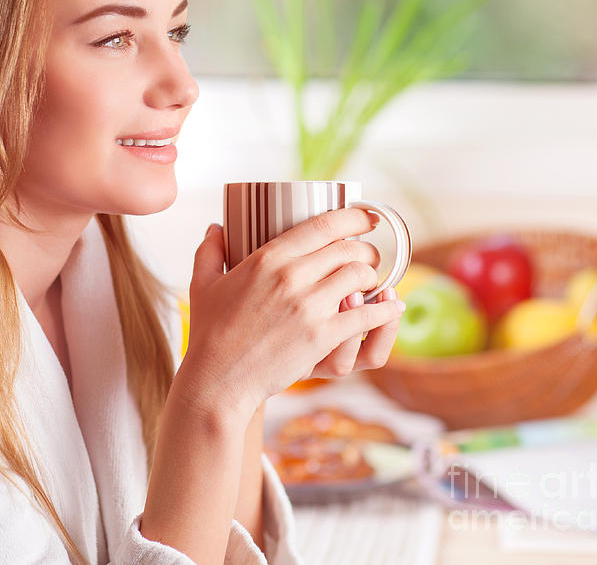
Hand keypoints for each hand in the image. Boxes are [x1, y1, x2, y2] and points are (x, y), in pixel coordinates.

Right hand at [181, 208, 405, 420]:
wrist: (217, 379)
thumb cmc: (209, 332)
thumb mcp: (203, 284)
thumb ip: (210, 251)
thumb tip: (215, 227)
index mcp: (268, 257)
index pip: (323, 225)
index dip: (353, 217)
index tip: (367, 217)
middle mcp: (292, 275)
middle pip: (348, 250)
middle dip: (366, 250)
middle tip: (370, 255)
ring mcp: (309, 306)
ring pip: (360, 277)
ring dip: (373, 277)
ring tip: (374, 281)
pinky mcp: (321, 337)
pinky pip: (365, 316)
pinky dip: (384, 310)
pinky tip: (392, 307)